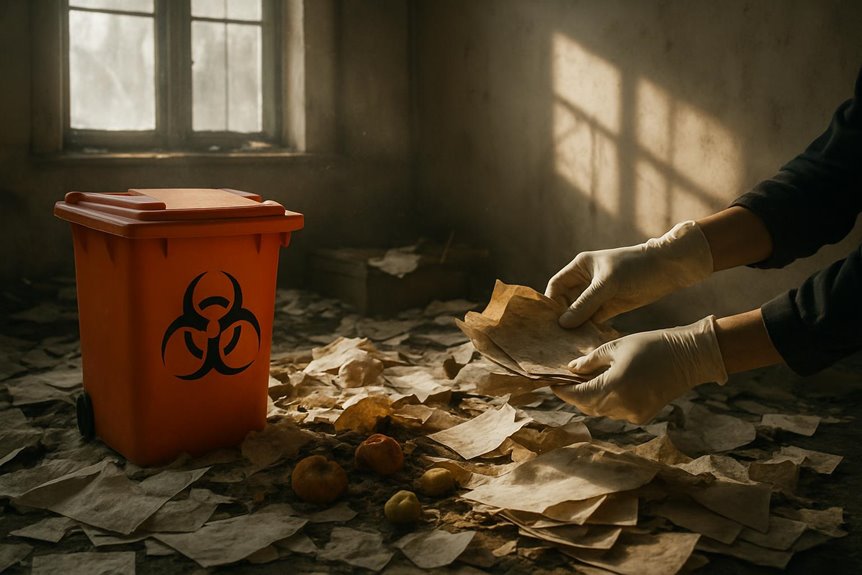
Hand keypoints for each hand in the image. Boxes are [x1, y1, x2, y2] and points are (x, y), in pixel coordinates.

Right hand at [545, 221, 712, 327]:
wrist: (668, 269)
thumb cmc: (635, 268)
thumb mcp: (607, 284)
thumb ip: (585, 304)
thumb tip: (563, 324)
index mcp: (580, 267)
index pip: (556, 286)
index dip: (550, 302)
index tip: (547, 322)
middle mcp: (585, 281)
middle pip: (566, 302)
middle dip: (562, 319)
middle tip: (556, 339)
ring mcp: (598, 295)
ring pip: (580, 314)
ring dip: (576, 327)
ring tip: (569, 345)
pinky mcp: (610, 307)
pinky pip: (594, 321)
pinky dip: (589, 330)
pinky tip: (585, 343)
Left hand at [552, 316, 727, 423]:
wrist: (688, 357)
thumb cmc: (650, 345)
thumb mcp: (615, 347)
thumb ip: (589, 362)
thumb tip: (570, 370)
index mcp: (613, 387)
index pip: (577, 395)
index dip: (562, 391)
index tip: (551, 384)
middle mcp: (622, 406)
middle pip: (587, 406)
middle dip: (575, 394)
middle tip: (567, 380)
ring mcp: (633, 414)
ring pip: (601, 410)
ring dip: (591, 398)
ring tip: (587, 380)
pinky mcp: (642, 416)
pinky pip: (616, 412)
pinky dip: (608, 402)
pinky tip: (609, 386)